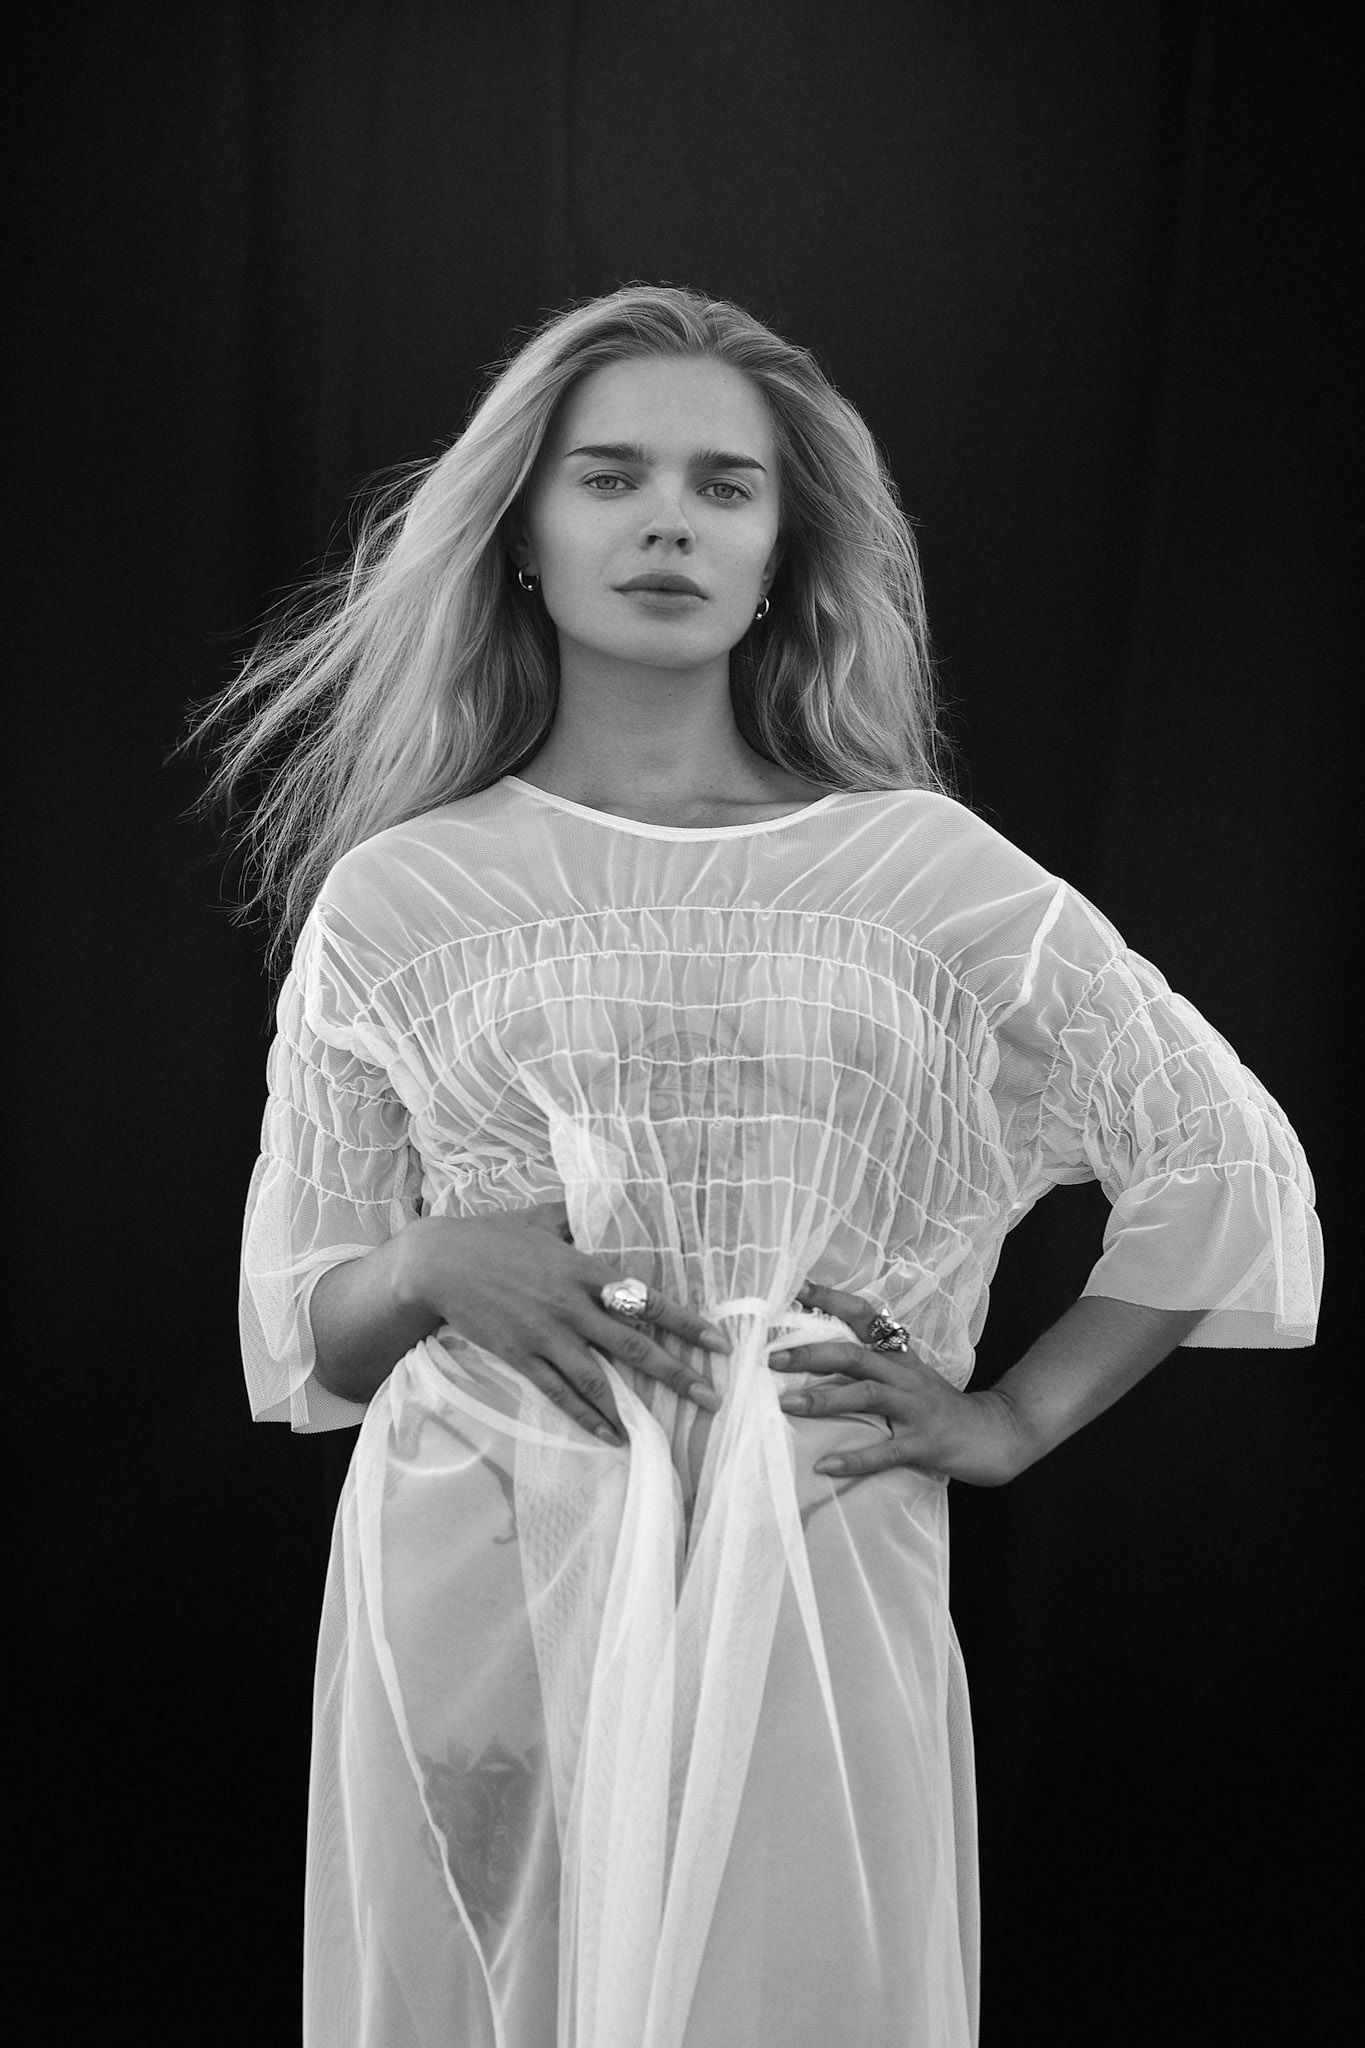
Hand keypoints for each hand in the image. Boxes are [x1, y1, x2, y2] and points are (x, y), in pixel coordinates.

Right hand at [403, 1202, 729, 1445]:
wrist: (437, 1262)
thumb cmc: (490, 1236)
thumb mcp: (541, 1218)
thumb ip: (575, 1218)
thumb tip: (600, 1205)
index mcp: (583, 1268)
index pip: (647, 1299)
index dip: (686, 1322)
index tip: (719, 1342)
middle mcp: (571, 1305)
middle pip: (634, 1345)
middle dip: (677, 1374)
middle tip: (710, 1398)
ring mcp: (545, 1335)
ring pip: (599, 1378)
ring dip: (632, 1407)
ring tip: (660, 1432)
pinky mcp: (519, 1356)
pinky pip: (559, 1393)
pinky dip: (587, 1417)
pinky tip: (610, 1435)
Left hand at [770, 1280, 1025, 1484]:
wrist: (996, 1432)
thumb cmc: (941, 1406)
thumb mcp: (908, 1375)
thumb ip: (872, 1363)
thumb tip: (817, 1355)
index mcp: (898, 1356)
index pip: (863, 1316)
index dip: (830, 1300)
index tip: (794, 1289)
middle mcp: (904, 1375)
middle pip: (853, 1355)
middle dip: (810, 1354)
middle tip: (771, 1359)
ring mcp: (915, 1408)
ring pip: (865, 1396)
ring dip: (823, 1400)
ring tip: (785, 1405)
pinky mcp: (925, 1443)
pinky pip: (886, 1451)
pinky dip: (854, 1459)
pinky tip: (825, 1466)